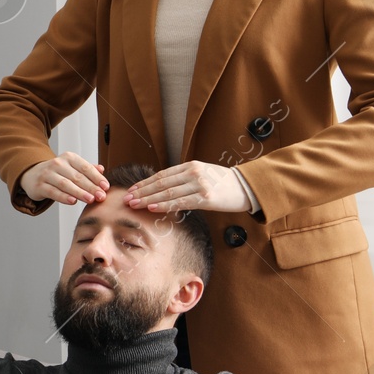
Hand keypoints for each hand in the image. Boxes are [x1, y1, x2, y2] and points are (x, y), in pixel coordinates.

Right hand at [19, 153, 107, 205]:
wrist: (32, 175)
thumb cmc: (57, 173)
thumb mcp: (72, 167)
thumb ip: (87, 169)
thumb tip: (102, 169)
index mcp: (69, 157)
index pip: (85, 167)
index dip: (97, 178)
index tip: (106, 187)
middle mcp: (57, 164)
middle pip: (77, 177)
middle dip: (91, 187)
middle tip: (101, 196)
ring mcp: (47, 174)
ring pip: (66, 184)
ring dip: (79, 192)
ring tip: (90, 200)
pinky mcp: (39, 186)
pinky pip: (53, 192)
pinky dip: (63, 197)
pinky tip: (73, 201)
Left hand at [124, 161, 250, 213]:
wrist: (246, 187)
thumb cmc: (222, 184)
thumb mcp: (202, 175)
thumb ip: (184, 179)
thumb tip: (162, 189)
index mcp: (190, 166)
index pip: (162, 175)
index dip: (145, 183)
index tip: (131, 189)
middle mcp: (193, 173)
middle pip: (161, 183)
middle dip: (142, 192)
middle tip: (127, 199)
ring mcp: (199, 185)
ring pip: (168, 192)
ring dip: (148, 199)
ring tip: (134, 204)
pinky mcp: (206, 198)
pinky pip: (181, 202)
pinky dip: (165, 205)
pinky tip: (152, 208)